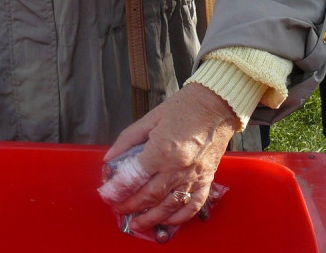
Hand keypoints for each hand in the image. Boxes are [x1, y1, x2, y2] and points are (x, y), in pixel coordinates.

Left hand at [102, 83, 237, 233]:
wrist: (218, 103)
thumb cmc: (186, 105)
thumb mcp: (151, 118)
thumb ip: (128, 139)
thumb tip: (110, 158)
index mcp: (162, 149)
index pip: (133, 177)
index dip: (116, 189)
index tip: (106, 194)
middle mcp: (177, 167)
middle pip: (148, 195)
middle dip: (128, 205)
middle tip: (117, 207)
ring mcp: (193, 175)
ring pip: (168, 206)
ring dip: (150, 217)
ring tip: (136, 222)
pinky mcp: (207, 178)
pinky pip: (193, 204)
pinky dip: (179, 217)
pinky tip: (167, 220)